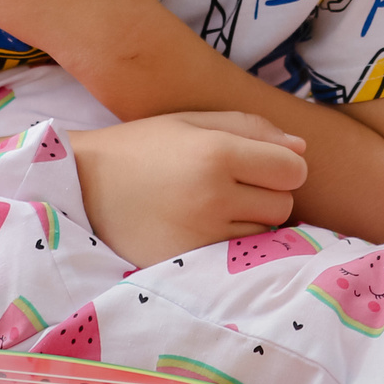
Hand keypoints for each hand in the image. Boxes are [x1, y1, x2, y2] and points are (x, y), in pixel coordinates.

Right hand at [71, 112, 308, 266]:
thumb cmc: (142, 146)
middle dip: (268, 193)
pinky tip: (199, 226)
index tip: (262, 163)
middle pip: (283, 205)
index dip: (283, 165)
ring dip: (249, 219)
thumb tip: (301, 151)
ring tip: (211, 204)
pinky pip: (234, 255)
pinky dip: (227, 242)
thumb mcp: (193, 121)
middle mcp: (213, 197)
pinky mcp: (186, 262)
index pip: (293, 170)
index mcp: (218, 153)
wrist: (82, 185)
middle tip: (232, 183)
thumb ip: (252, 129)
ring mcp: (200, 236)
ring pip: (262, 233)